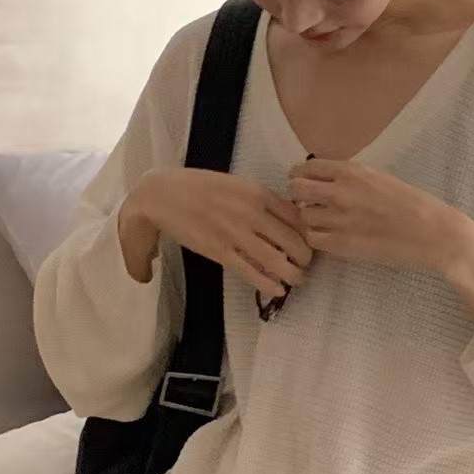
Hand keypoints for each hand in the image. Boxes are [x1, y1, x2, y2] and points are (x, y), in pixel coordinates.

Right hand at [119, 169, 311, 293]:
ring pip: (276, 259)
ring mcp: (236, 233)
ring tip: (297, 280)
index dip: (309, 233)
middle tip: (307, 264)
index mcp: (258, 192)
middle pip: (293, 240)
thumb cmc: (199, 186)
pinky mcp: (219, 251)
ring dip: (292, 273)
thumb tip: (286, 215)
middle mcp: (251, 212)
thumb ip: (260, 199)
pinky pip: (250, 271)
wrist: (161, 194)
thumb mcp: (236, 183)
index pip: (297, 216)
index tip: (311, 242)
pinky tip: (277, 290)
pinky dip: (267, 283)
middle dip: (305, 256)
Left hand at [288, 159, 461, 271]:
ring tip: (323, 222)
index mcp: (352, 172)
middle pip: (296, 189)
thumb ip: (352, 177)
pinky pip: (313, 238)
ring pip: (303, 215)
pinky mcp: (342, 245)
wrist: (433, 233)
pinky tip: (330, 237)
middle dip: (298, 194)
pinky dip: (317, 237)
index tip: (303, 181)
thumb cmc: (413, 204)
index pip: (307, 167)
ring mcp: (339, 219)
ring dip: (309, 218)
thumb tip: (327, 179)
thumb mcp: (381, 178)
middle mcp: (340, 192)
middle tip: (308, 202)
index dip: (301, 175)